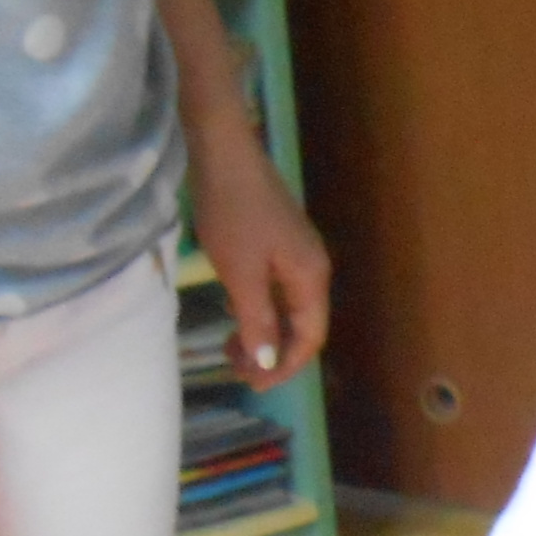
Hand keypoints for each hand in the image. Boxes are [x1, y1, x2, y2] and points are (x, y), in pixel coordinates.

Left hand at [190, 142, 330, 385]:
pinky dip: (258, 309)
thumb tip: (268, 361)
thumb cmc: (232, 212)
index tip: (252, 383)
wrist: (224, 153)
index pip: (309, 337)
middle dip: (271, 352)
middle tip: (235, 368)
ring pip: (287, 308)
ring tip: (231, 344)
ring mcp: (296, 254)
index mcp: (310, 278)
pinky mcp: (278, 242)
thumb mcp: (240, 273)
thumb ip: (256, 319)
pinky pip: (276, 290)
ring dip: (263, 332)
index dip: (284, 365)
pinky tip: (235, 311)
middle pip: (301, 325)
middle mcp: (312, 268)